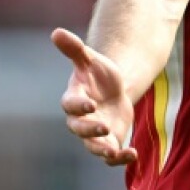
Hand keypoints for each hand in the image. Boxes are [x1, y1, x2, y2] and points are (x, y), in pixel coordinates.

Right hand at [51, 28, 137, 166]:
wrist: (115, 90)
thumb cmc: (99, 74)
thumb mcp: (91, 60)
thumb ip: (75, 49)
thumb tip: (56, 31)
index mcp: (75, 99)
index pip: (70, 106)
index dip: (78, 106)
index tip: (90, 104)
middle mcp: (81, 120)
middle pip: (80, 129)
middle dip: (91, 130)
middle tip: (105, 126)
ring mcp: (94, 133)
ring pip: (94, 146)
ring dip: (103, 150)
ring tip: (115, 150)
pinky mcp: (109, 141)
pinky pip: (110, 156)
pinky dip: (120, 158)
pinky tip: (133, 154)